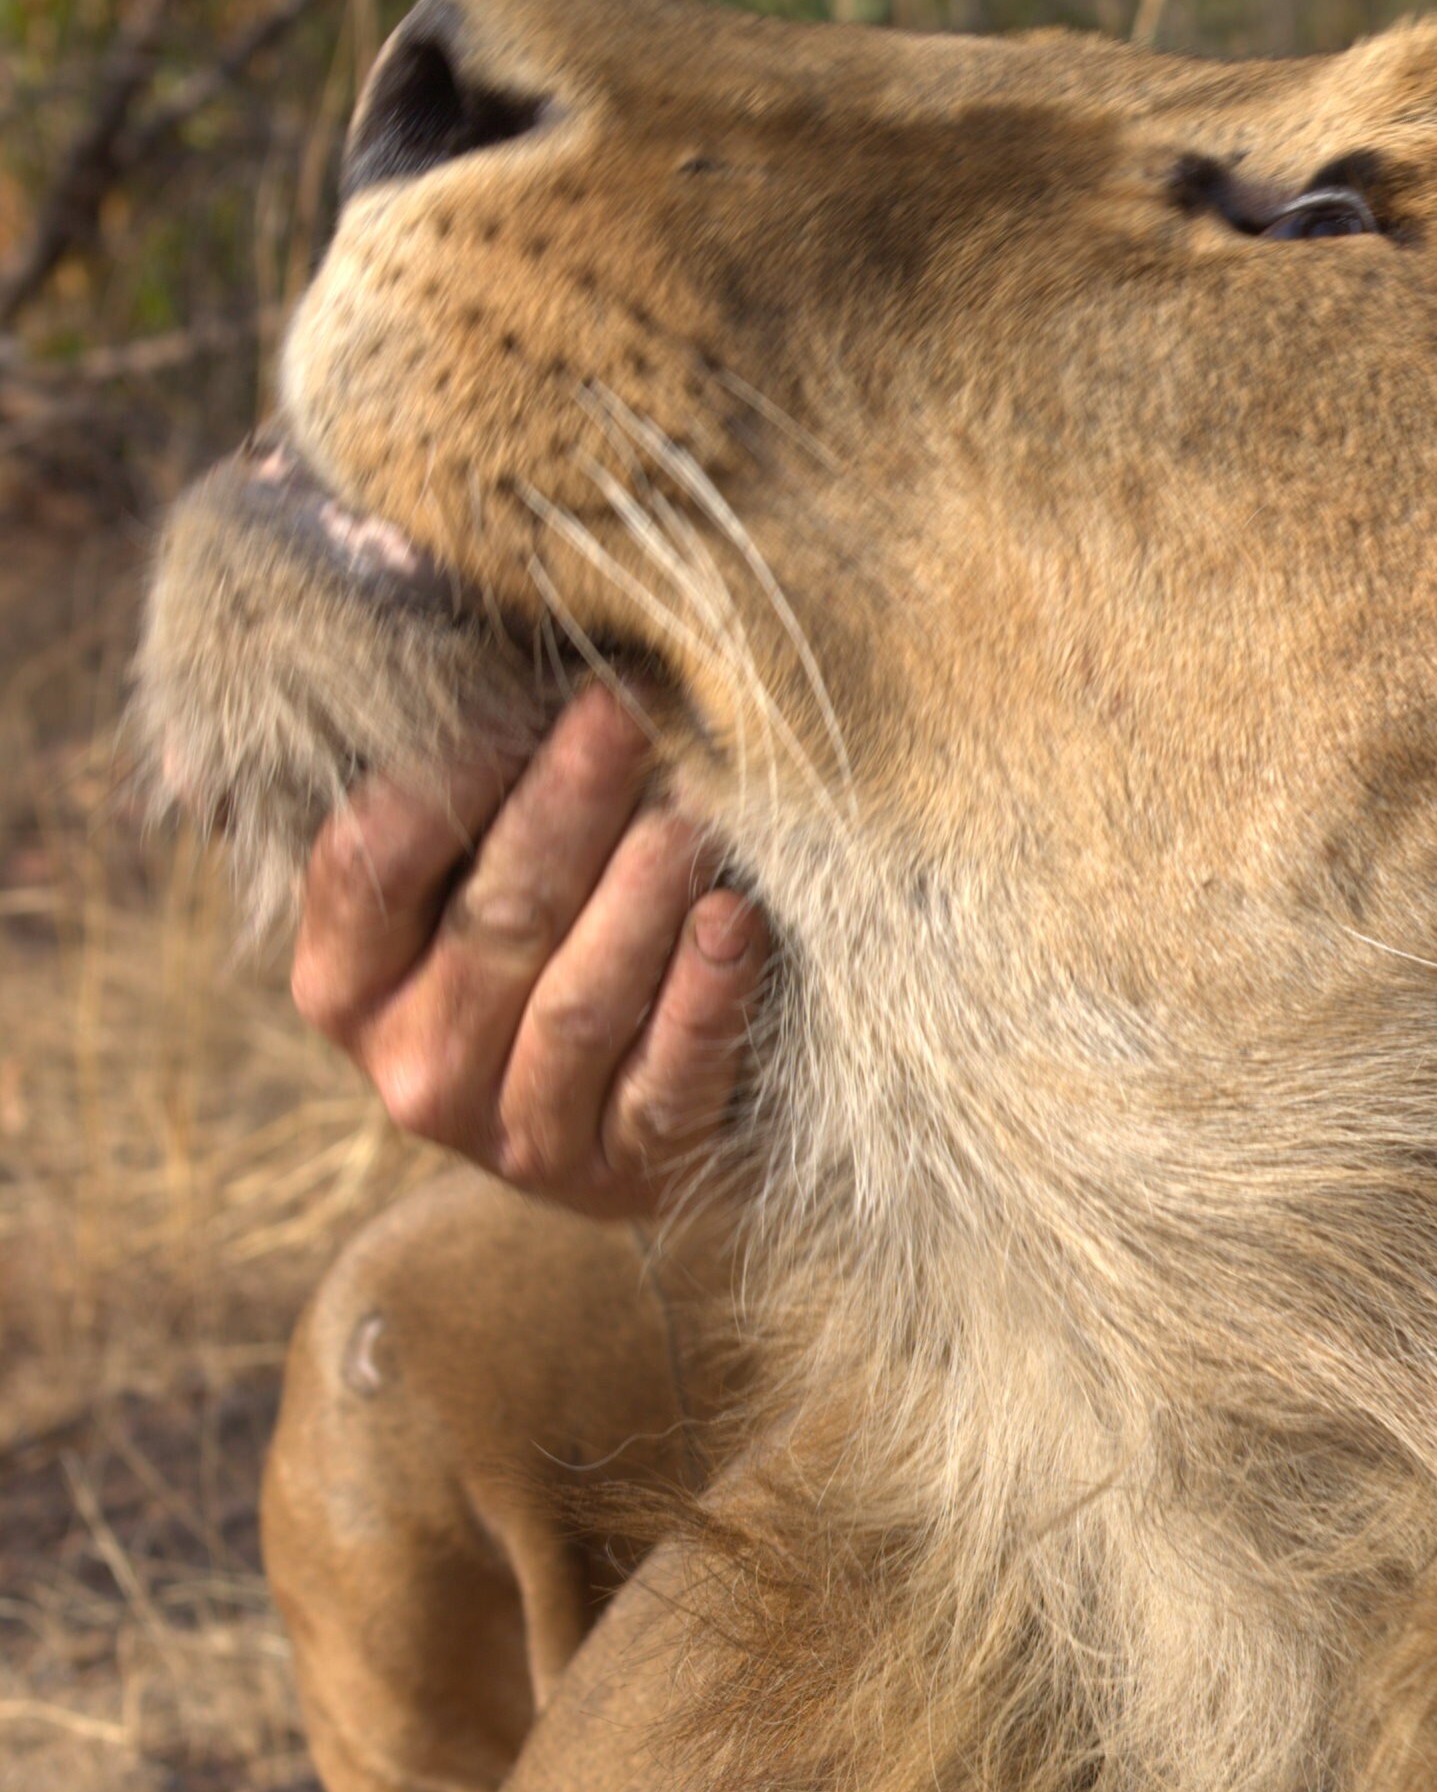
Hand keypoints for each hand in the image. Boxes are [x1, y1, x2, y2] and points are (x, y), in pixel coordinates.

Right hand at [289, 688, 764, 1216]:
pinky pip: (667, 1081)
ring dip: (644, 895)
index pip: (370, 862)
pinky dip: (705, 998)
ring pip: (580, 1002)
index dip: (448, 769)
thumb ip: (444, 779)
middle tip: (631, 714)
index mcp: (343, 982)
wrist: (626, 1122)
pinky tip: (738, 923)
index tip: (526, 686)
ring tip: (698, 810)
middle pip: (493, 920)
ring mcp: (516, 1135)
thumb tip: (439, 616)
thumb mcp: (461, 876)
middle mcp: (411, 1069)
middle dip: (569, 806)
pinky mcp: (623, 1175)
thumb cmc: (542, 943)